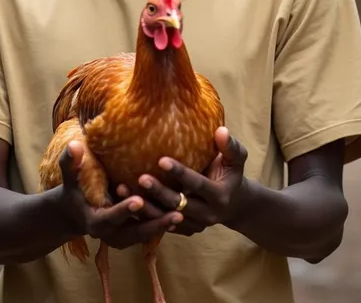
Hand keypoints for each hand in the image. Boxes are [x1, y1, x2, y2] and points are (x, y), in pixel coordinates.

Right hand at [59, 141, 183, 249]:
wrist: (74, 213)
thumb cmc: (73, 189)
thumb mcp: (70, 177)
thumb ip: (71, 162)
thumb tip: (74, 144)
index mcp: (95, 221)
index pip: (111, 217)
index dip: (125, 209)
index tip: (139, 200)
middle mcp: (110, 234)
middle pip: (135, 232)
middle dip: (156, 224)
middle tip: (177, 213)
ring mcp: (122, 237)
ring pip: (145, 233)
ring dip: (164, 225)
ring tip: (185, 213)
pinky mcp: (131, 234)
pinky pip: (148, 230)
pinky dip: (162, 223)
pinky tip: (181, 212)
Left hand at [117, 127, 247, 236]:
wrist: (233, 204)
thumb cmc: (231, 173)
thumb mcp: (237, 160)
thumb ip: (230, 147)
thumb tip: (221, 131)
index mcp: (219, 195)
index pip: (196, 184)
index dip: (180, 172)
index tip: (161, 160)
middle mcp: (206, 214)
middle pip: (178, 204)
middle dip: (158, 192)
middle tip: (140, 177)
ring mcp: (193, 224)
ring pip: (164, 217)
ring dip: (144, 206)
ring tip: (123, 190)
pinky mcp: (182, 229)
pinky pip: (159, 224)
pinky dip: (142, 214)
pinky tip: (124, 201)